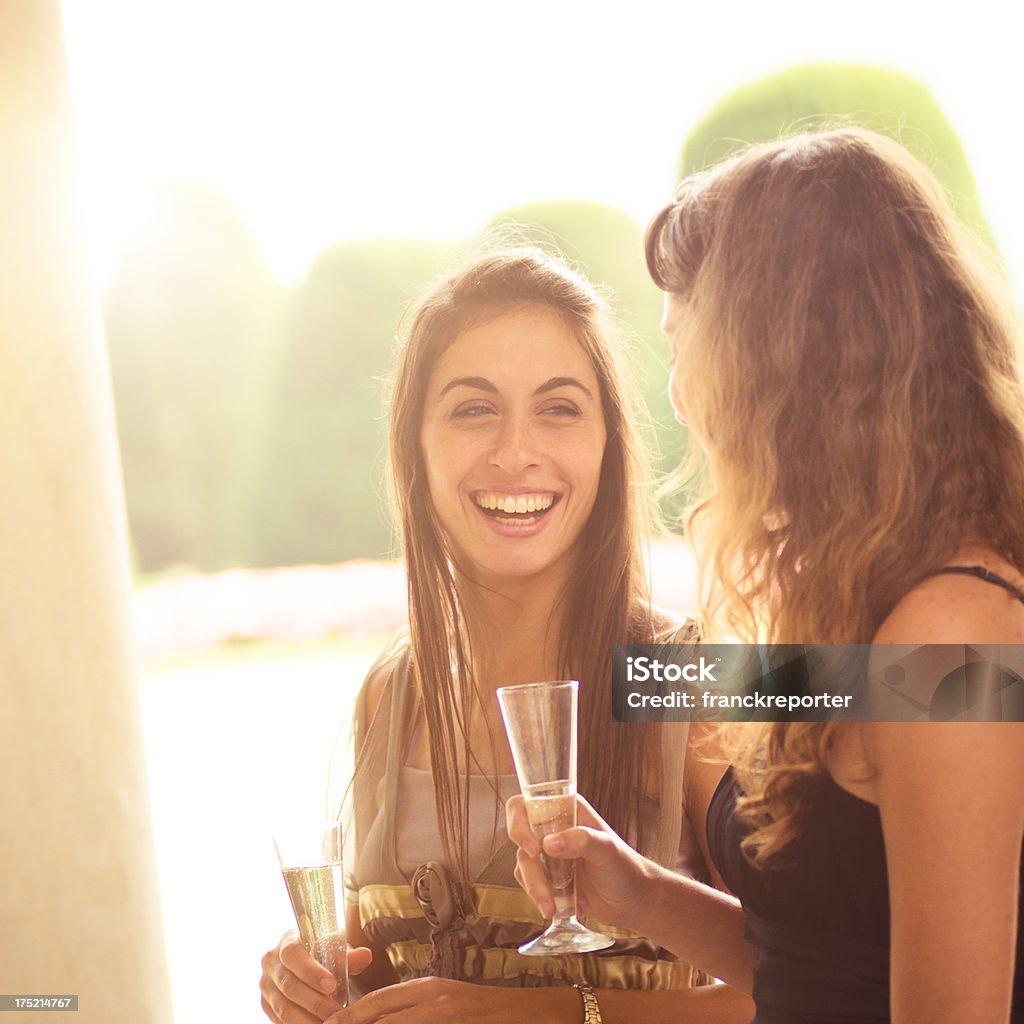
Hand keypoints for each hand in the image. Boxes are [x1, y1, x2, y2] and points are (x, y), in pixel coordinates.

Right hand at [260, 929, 372, 1023]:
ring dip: (307, 1019)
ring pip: (284, 1008)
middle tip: (336, 1012)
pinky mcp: (267, 1006)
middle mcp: (271, 964)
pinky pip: (281, 1020)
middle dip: (314, 1001)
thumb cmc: (322, 953)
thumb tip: (365, 956)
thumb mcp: (334, 948)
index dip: (311, 971)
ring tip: (330, 1023)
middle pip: (289, 985)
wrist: (305, 963)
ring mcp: (267, 987)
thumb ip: (348, 954)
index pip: (292, 954)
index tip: (332, 985)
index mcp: (286, 942)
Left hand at [325, 977, 575, 1023]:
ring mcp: (444, 1013)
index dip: (351, 1015)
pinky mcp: (455, 1022)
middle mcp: (432, 999)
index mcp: (427, 988)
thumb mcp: (448, 1001)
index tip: (329, 1023)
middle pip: (382, 1016)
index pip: (378, 1001)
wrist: (528, 1013)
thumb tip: (386, 1016)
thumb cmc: (486, 1010)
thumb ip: (418, 1008)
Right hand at [506, 792, 654, 931]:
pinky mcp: (547, 877)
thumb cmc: (626, 868)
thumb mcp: (607, 850)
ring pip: (523, 863)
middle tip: (540, 883)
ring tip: (552, 907)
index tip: (533, 847)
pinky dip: (538, 896)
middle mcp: (553, 828)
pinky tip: (557, 908)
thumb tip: (548, 844)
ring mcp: (548, 854)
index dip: (520, 822)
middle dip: (527, 862)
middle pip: (518, 835)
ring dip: (535, 887)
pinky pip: (529, 883)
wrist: (633, 903)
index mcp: (566, 810)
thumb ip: (581, 841)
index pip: (527, 804)